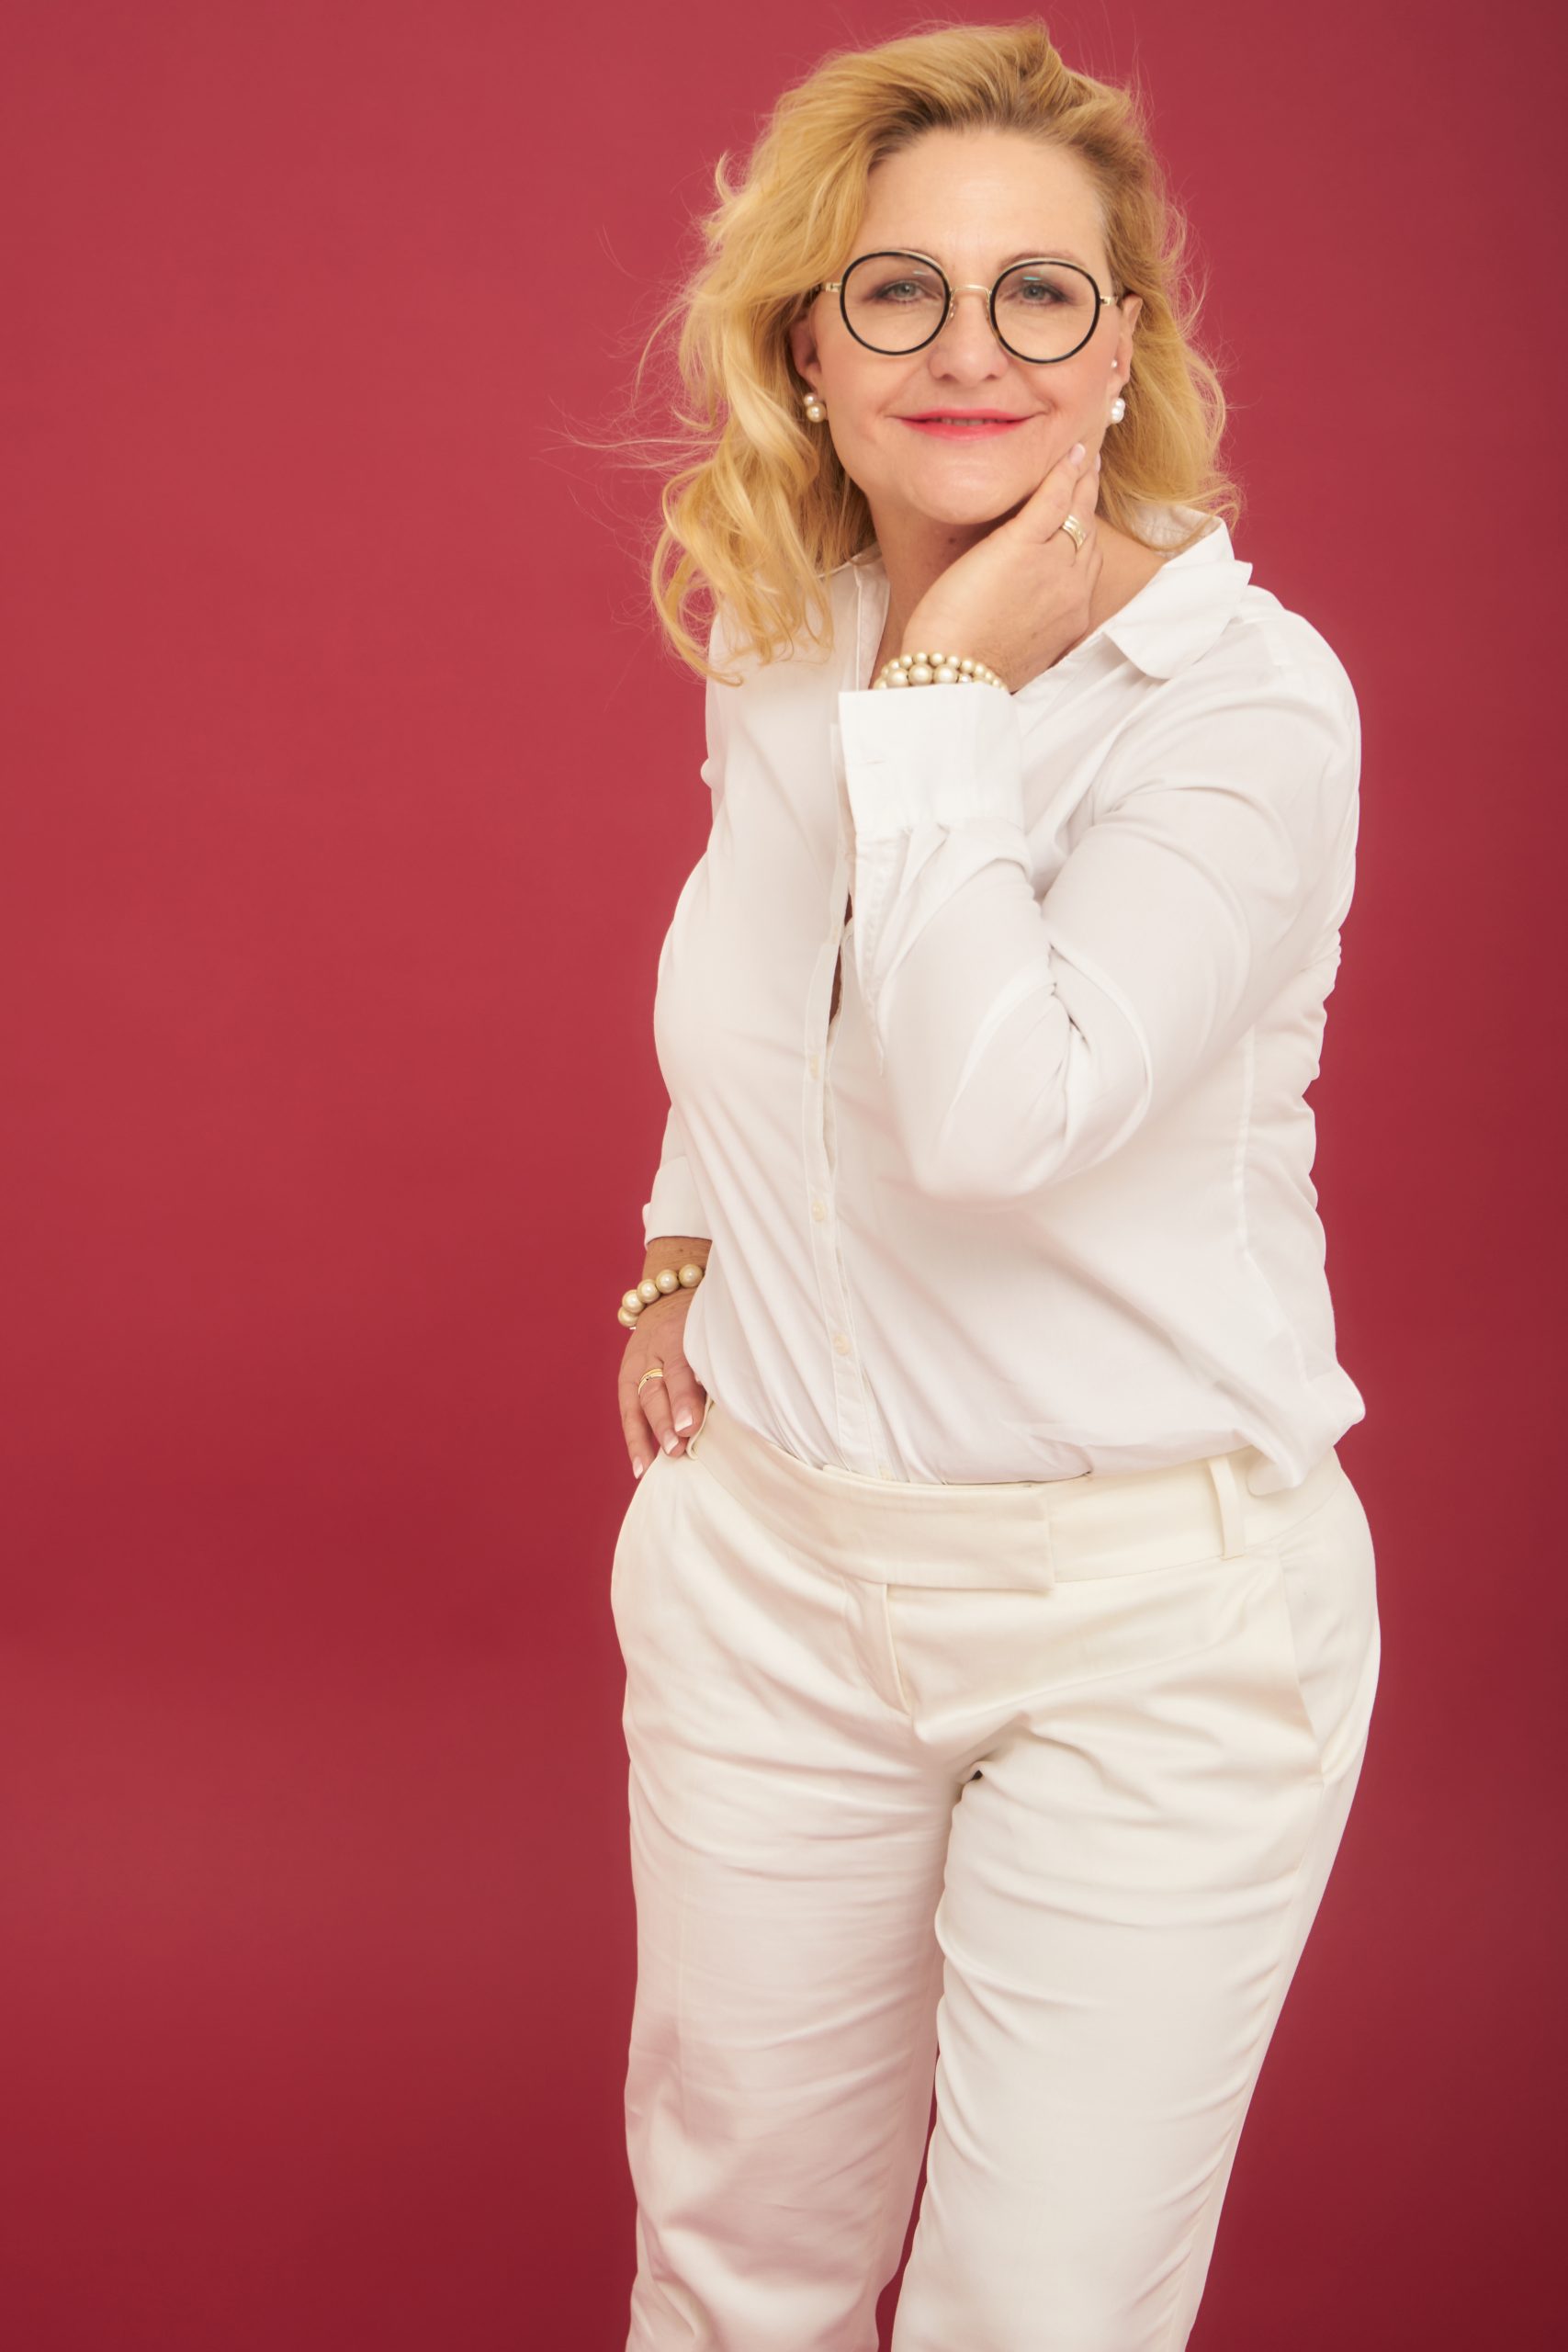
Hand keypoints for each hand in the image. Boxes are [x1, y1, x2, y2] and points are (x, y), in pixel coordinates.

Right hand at [619, 1291, 707, 1477]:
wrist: (668, 1297)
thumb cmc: (704, 1323)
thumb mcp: (714, 1331)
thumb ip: (720, 1361)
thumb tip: (739, 1402)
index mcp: (680, 1333)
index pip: (680, 1368)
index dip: (684, 1398)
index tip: (690, 1426)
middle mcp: (654, 1348)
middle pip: (656, 1388)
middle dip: (665, 1422)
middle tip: (676, 1448)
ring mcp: (637, 1363)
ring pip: (639, 1402)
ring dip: (648, 1435)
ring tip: (654, 1466)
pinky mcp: (627, 1378)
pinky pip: (628, 1411)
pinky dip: (635, 1439)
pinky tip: (641, 1466)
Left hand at [901, 439, 1103, 692]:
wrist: (953, 679)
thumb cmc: (969, 670)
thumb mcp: (1015, 648)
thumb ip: (1028, 623)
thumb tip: (1018, 611)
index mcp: (1071, 616)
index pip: (1085, 563)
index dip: (1083, 535)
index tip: (1082, 516)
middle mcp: (1072, 589)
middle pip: (1087, 533)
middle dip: (1088, 500)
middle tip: (1087, 471)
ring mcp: (1052, 566)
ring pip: (1076, 511)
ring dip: (1081, 479)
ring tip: (1080, 456)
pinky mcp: (1022, 547)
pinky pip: (1054, 499)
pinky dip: (1064, 473)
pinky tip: (1069, 455)